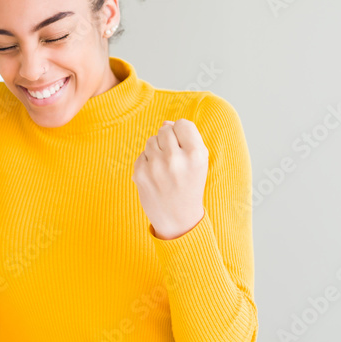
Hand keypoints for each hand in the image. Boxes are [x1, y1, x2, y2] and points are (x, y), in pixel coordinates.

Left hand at [132, 119, 208, 239]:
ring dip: (158, 150)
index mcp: (196, 155)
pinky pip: (142, 154)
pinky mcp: (140, 173)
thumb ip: (187, 137)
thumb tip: (165, 122)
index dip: (182, 133)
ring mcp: (156, 166)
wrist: (178, 219)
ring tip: (166, 168)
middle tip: (174, 159)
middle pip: (165, 129)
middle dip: (169, 140)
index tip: (184, 147)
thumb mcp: (200, 162)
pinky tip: (157, 176)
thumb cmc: (190, 185)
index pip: (183, 124)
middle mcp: (175, 159)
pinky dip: (148, 162)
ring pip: (152, 140)